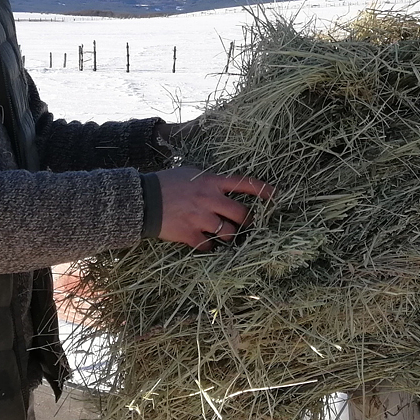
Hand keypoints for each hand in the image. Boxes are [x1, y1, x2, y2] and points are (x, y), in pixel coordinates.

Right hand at [155, 166, 273, 249]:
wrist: (143, 200)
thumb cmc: (166, 183)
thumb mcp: (191, 173)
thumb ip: (210, 180)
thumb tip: (226, 187)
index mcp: (211, 182)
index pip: (244, 184)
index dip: (263, 190)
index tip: (275, 196)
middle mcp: (210, 200)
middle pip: (242, 214)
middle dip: (248, 221)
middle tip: (246, 223)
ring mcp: (201, 219)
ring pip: (229, 233)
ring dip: (230, 236)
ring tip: (224, 234)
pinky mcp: (190, 235)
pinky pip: (210, 246)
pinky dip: (210, 246)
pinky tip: (206, 243)